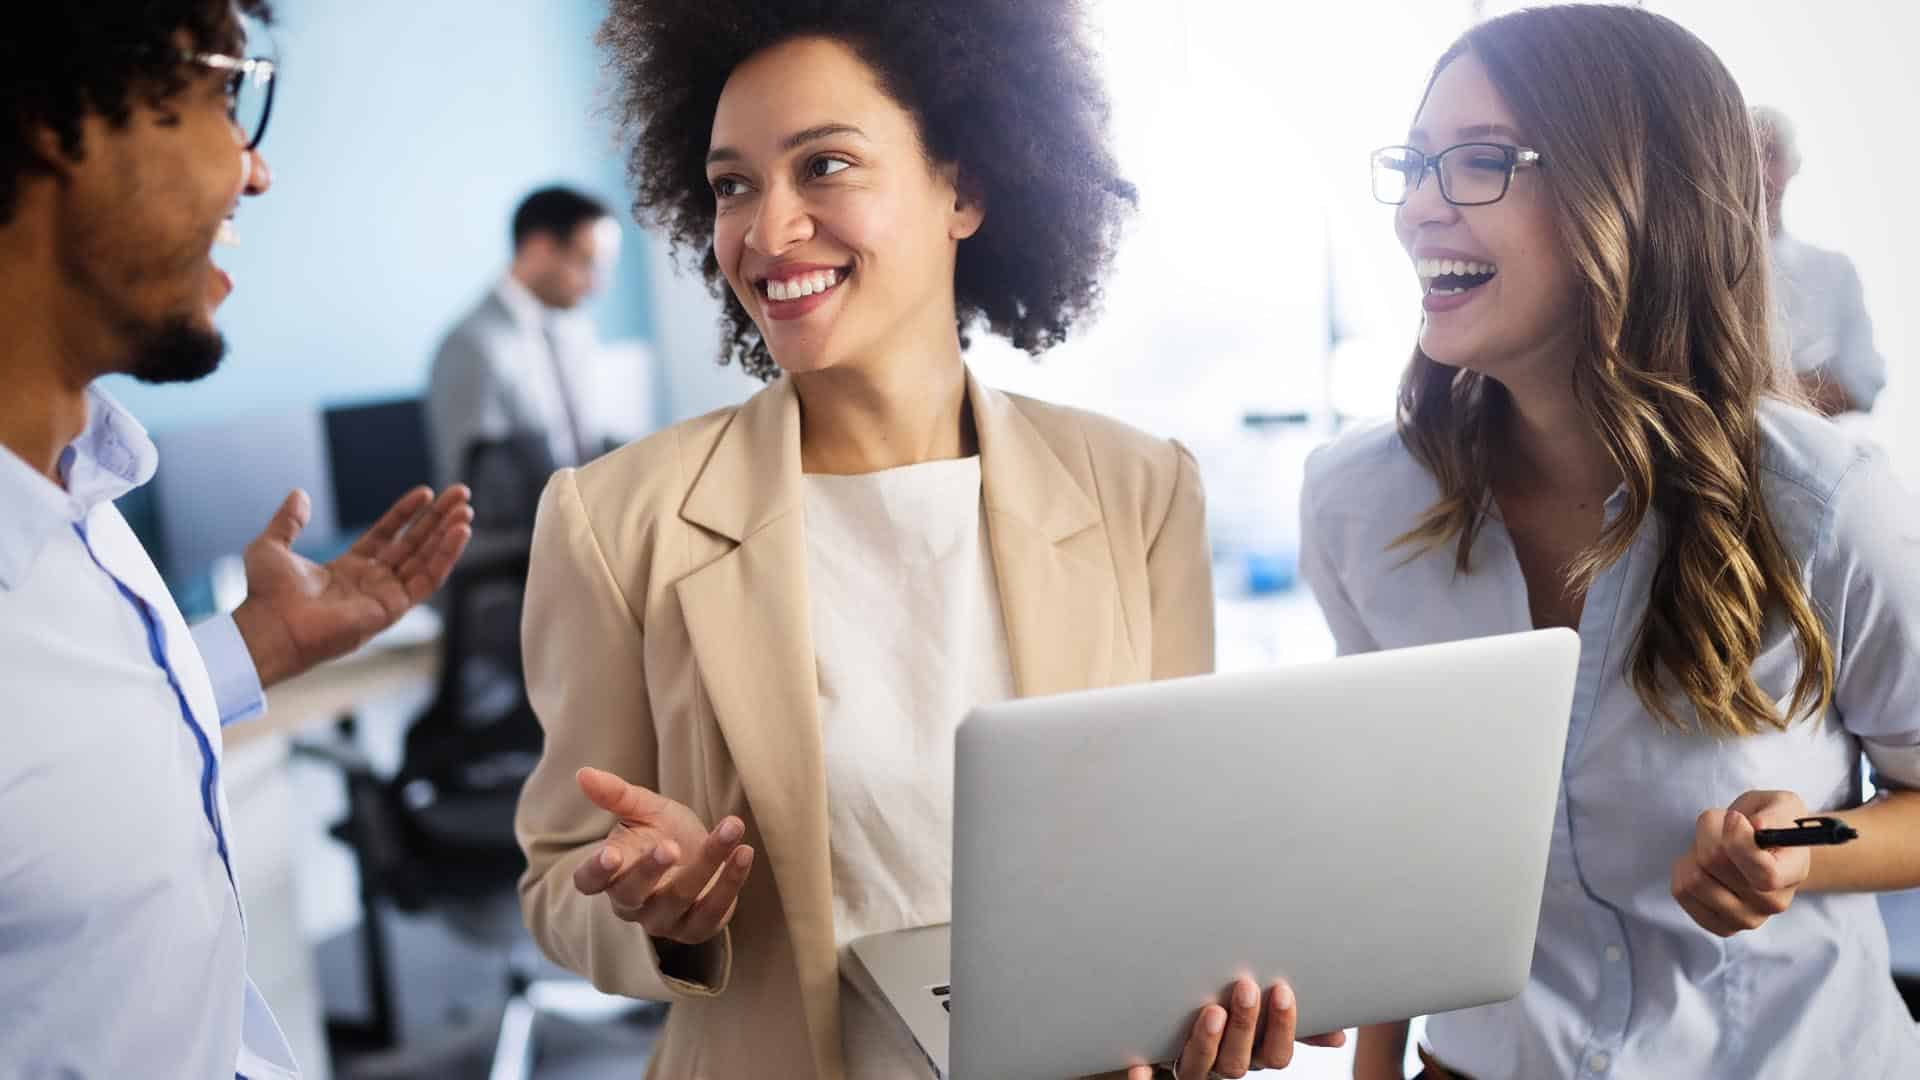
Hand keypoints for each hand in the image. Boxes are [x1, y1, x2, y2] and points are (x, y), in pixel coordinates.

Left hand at [231, 485, 472, 686]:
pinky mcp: (394, 609)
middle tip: (460, 495)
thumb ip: (288, 520)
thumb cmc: (266, 594)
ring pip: (426, 560)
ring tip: (465, 510)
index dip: (406, 513)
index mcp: (349, 569)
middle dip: (437, 519)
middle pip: (414, 545)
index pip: (387, 536)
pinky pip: (428, 579)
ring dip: (448, 535)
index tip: (426, 492)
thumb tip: (299, 494)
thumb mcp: (272, 545)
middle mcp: (372, 582)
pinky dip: (446, 556)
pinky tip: (459, 533)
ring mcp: (385, 596)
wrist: (270, 627)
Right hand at [570, 766, 755, 945]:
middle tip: (671, 845)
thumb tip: (583, 773)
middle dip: (650, 870)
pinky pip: (713, 911)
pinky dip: (731, 881)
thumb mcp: (644, 809)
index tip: (610, 854)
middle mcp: (633, 904)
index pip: (589, 882)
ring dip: (707, 862)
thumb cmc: (664, 832)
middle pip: (631, 894)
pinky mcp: (697, 928)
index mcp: (612, 874)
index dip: (596, 871)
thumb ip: (616, 794)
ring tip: (731, 827)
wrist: (701, 857)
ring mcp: (664, 920)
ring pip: (679, 898)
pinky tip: (744, 852)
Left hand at [1125, 978, 1346, 1079]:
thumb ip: (1296, 1026)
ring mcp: (1189, 1068)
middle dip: (1246, 1026)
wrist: (1173, 1027)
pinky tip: (1137, 1066)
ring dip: (1206, 1042)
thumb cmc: (1230, 1019)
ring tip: (1211, 1010)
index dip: (1282, 1027)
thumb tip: (1340, 1037)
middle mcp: (1222, 1066)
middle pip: (1238, 1062)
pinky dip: (1142, 1079)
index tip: (1283, 990)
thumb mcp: (1264, 1022)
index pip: (1276, 1055)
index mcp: (1253, 1055)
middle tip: (1247, 987)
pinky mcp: (1155, 1066)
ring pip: (1199, 1068)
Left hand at [1671, 789, 1813, 936]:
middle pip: (1716, 863)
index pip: (1763, 873)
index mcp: (1794, 872)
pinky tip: (1701, 864)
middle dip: (1710, 832)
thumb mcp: (1780, 804)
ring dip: (1694, 851)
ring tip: (1711, 845)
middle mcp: (1774, 902)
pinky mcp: (1721, 925)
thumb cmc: (1771, 821)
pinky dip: (1683, 869)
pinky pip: (1681, 892)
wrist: (1764, 849)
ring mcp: (1747, 919)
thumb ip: (1773, 813)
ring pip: (1694, 879)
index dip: (1738, 843)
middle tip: (1722, 826)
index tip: (1733, 817)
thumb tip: (1757, 826)